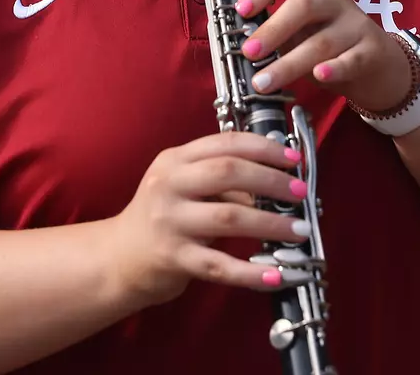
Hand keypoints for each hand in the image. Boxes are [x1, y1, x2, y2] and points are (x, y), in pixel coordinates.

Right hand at [108, 131, 306, 306]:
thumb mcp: (184, 186)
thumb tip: (274, 182)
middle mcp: (170, 186)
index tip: (293, 158)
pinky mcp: (174, 258)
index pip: (225, 143)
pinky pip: (220, 265)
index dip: (264, 147)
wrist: (118, 257)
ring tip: (299, 230)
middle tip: (300, 193)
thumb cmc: (161, 216)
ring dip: (271, 223)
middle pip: (228, 172)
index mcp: (175, 160)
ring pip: (229, 217)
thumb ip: (221, 180)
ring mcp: (170, 222)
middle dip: (272, 181)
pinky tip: (277, 276)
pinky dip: (252, 273)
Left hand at [235, 0, 413, 113]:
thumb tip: (238, 43)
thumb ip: (277, 35)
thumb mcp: (303, 34)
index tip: (241, 11)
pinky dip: (335, 68)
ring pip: (322, 40)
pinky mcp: (373, 52)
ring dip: (289, 63)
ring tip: (264, 82)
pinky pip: (353, 59)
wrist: (382, 68)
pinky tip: (319, 76)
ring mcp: (356, 26)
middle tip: (248, 53)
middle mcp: (335, 3)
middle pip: (304, 5)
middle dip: (272, 29)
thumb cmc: (332, 49)